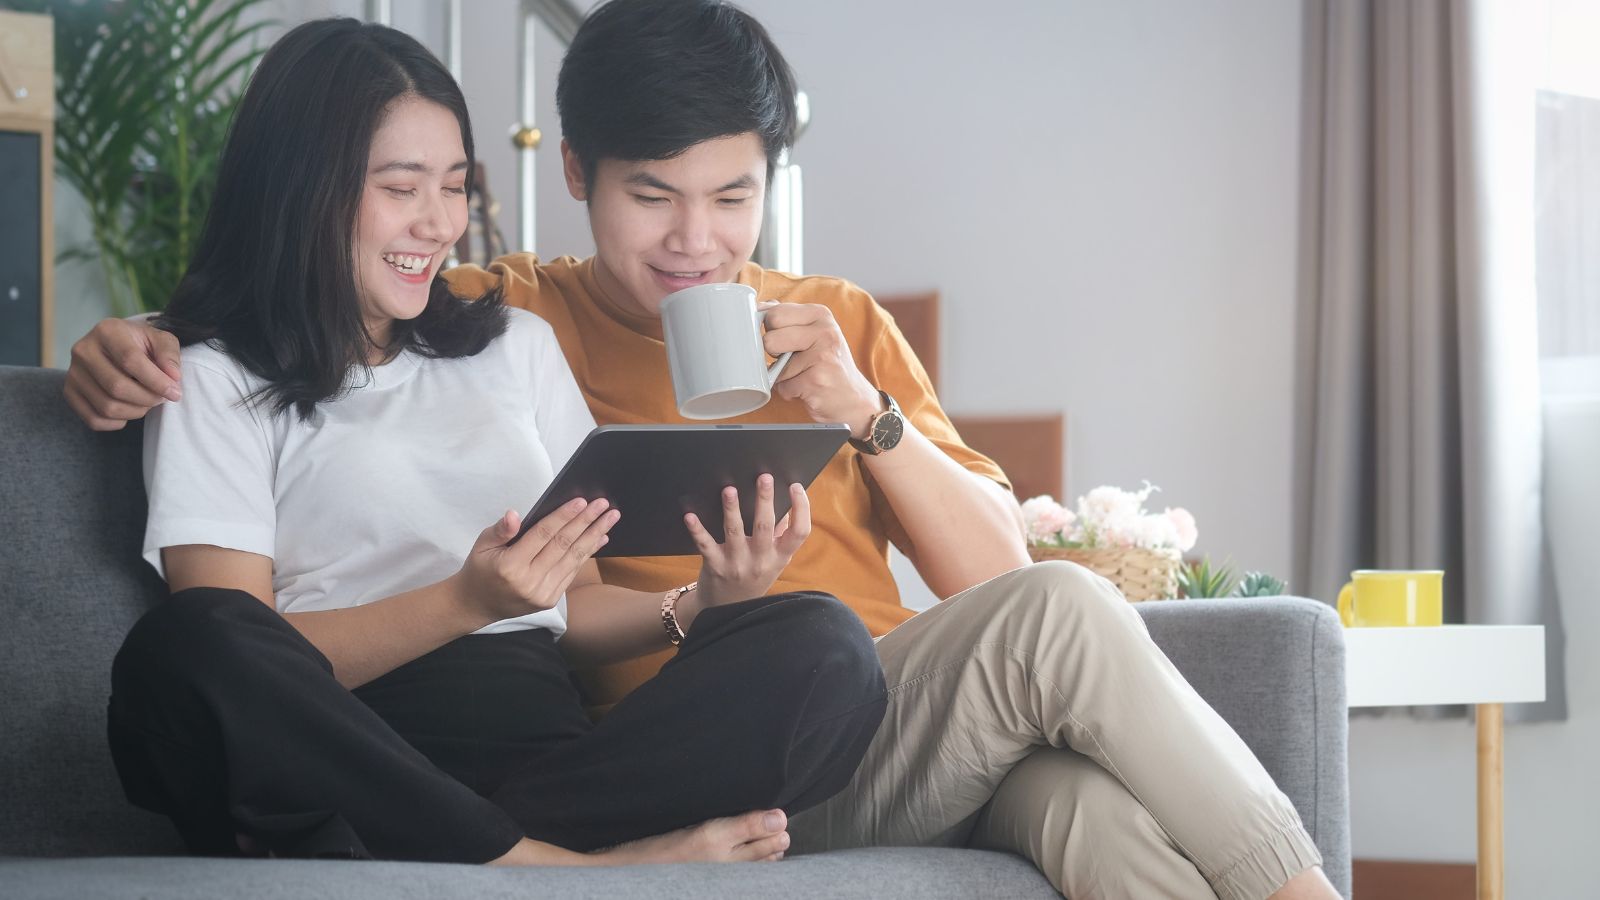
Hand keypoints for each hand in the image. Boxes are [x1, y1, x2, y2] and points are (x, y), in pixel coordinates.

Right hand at [64, 317, 182, 430]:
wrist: (115, 348)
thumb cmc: (141, 345)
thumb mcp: (160, 340)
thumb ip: (169, 355)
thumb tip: (173, 377)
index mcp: (107, 331)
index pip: (131, 361)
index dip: (157, 381)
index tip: (175, 392)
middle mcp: (83, 350)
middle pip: (117, 387)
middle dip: (147, 398)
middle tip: (162, 398)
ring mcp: (73, 373)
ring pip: (106, 407)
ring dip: (136, 411)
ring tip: (148, 402)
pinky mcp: (69, 392)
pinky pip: (94, 420)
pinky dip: (118, 422)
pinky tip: (130, 410)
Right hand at [452, 498, 619, 622]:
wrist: (478, 605)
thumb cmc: (481, 569)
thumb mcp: (481, 546)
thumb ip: (500, 530)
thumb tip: (515, 514)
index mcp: (510, 566)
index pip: (542, 535)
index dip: (563, 517)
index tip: (581, 501)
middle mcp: (529, 582)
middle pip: (563, 546)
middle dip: (586, 522)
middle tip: (603, 504)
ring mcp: (542, 594)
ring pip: (573, 559)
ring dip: (594, 536)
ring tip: (610, 518)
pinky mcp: (550, 600)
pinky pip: (572, 572)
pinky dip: (587, 554)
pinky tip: (600, 538)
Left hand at [683, 474, 810, 616]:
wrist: (727, 610)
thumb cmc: (753, 576)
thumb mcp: (774, 561)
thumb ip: (781, 535)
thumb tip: (787, 503)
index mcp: (780, 556)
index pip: (799, 532)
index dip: (802, 509)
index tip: (796, 487)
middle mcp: (761, 561)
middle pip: (766, 526)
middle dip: (765, 500)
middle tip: (764, 477)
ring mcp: (737, 564)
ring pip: (735, 532)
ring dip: (732, 509)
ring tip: (729, 489)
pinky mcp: (715, 566)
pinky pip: (705, 545)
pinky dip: (697, 530)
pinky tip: (690, 516)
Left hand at [760, 301, 881, 438]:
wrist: (854, 398)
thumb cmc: (827, 363)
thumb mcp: (813, 332)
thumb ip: (787, 318)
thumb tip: (759, 306)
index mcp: (820, 314)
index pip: (773, 314)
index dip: (771, 331)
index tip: (785, 340)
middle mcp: (824, 331)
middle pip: (770, 339)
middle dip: (774, 354)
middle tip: (793, 359)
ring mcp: (822, 356)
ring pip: (775, 367)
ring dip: (783, 376)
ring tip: (804, 374)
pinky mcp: (816, 381)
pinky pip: (783, 387)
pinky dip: (790, 392)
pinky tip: (808, 388)